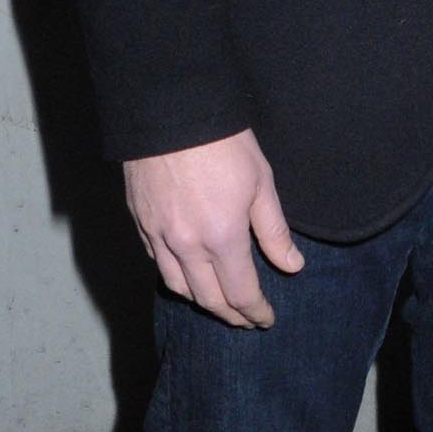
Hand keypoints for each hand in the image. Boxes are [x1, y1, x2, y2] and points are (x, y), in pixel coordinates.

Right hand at [124, 130, 302, 327]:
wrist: (170, 112)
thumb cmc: (223, 143)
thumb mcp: (261, 183)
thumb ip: (274, 231)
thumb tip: (291, 265)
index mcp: (222, 237)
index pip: (240, 293)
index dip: (255, 312)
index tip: (266, 319)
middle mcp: (187, 246)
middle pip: (208, 299)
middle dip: (231, 315)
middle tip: (246, 320)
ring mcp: (159, 235)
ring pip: (178, 287)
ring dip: (201, 301)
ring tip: (219, 303)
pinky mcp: (140, 222)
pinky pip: (157, 263)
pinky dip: (175, 276)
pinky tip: (187, 274)